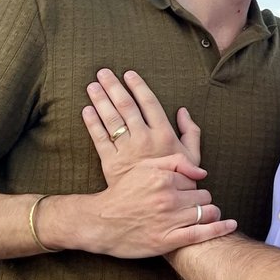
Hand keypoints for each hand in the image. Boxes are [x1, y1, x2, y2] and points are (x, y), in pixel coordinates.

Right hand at [76, 156, 236, 258]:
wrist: (100, 223)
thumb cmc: (123, 193)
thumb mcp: (144, 168)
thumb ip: (175, 162)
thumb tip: (202, 172)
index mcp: (163, 179)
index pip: (194, 179)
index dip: (191, 185)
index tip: (185, 191)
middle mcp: (168, 198)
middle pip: (203, 195)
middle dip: (200, 198)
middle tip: (191, 203)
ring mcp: (169, 220)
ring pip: (205, 212)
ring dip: (210, 212)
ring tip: (207, 213)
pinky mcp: (168, 240)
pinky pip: (201, 233)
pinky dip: (219, 228)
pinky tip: (230, 224)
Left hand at [83, 69, 202, 183]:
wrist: (159, 207)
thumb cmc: (180, 180)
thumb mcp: (193, 156)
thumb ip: (191, 132)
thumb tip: (183, 111)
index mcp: (163, 134)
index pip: (149, 103)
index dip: (138, 86)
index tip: (128, 74)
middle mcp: (143, 138)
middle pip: (126, 107)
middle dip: (113, 87)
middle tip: (103, 72)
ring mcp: (126, 150)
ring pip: (110, 120)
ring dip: (100, 100)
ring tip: (92, 86)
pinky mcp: (111, 162)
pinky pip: (99, 139)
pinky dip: (92, 124)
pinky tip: (86, 110)